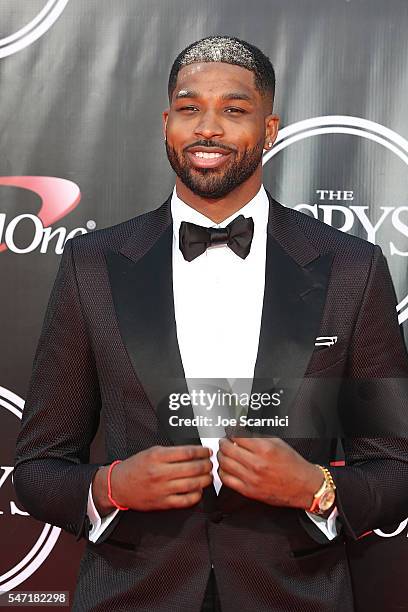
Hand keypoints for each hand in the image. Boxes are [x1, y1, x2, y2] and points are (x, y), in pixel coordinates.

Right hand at [93, 445, 212, 513]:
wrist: (119, 485)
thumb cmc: (135, 467)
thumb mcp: (151, 452)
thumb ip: (171, 452)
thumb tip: (193, 452)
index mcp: (158, 456)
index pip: (188, 452)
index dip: (202, 452)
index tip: (208, 452)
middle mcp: (161, 472)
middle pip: (193, 468)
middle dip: (207, 465)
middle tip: (211, 463)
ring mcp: (163, 489)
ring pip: (193, 484)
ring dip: (205, 480)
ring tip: (208, 476)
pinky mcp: (163, 503)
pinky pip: (186, 500)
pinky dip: (196, 495)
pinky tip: (199, 490)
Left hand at [217, 436, 323, 509]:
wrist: (303, 486)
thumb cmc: (292, 464)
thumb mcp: (277, 442)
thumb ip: (257, 436)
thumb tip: (240, 429)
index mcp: (264, 449)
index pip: (236, 435)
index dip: (230, 430)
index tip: (229, 429)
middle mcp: (256, 464)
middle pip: (227, 449)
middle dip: (223, 442)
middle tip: (224, 440)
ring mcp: (251, 478)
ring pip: (224, 463)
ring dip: (221, 456)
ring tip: (225, 453)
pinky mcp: (248, 491)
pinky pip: (226, 479)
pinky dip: (223, 471)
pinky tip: (227, 467)